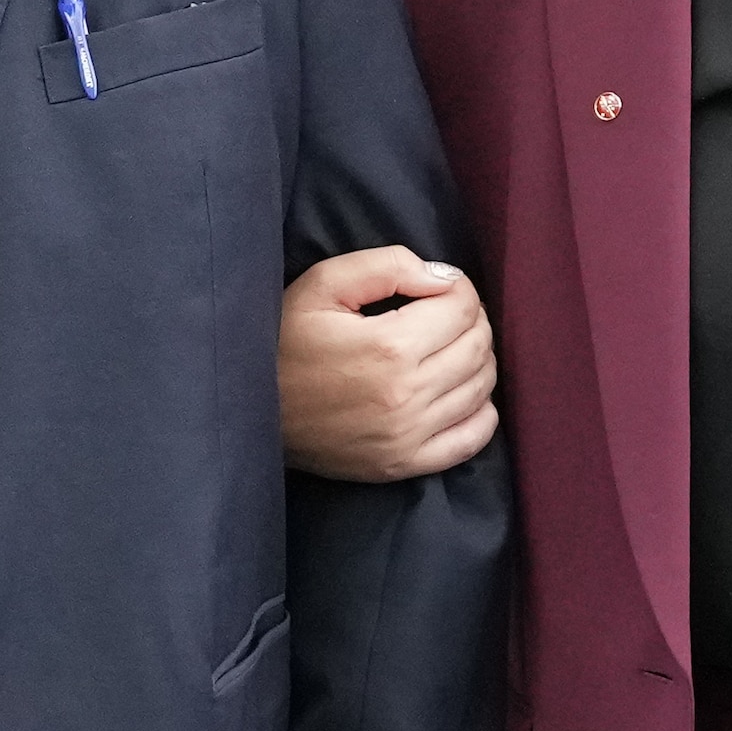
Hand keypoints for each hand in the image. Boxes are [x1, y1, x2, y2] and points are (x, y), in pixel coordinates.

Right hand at [276, 248, 498, 481]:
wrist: (250, 411)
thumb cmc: (283, 340)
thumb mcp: (321, 284)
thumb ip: (387, 266)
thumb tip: (444, 278)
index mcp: (389, 346)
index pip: (462, 306)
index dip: (458, 287)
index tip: (437, 287)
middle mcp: (407, 394)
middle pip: (478, 345)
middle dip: (471, 319)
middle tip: (444, 313)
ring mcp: (409, 435)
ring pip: (482, 387)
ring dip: (477, 359)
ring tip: (449, 347)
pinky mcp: (404, 464)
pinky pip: (473, 438)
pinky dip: (481, 411)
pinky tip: (459, 392)